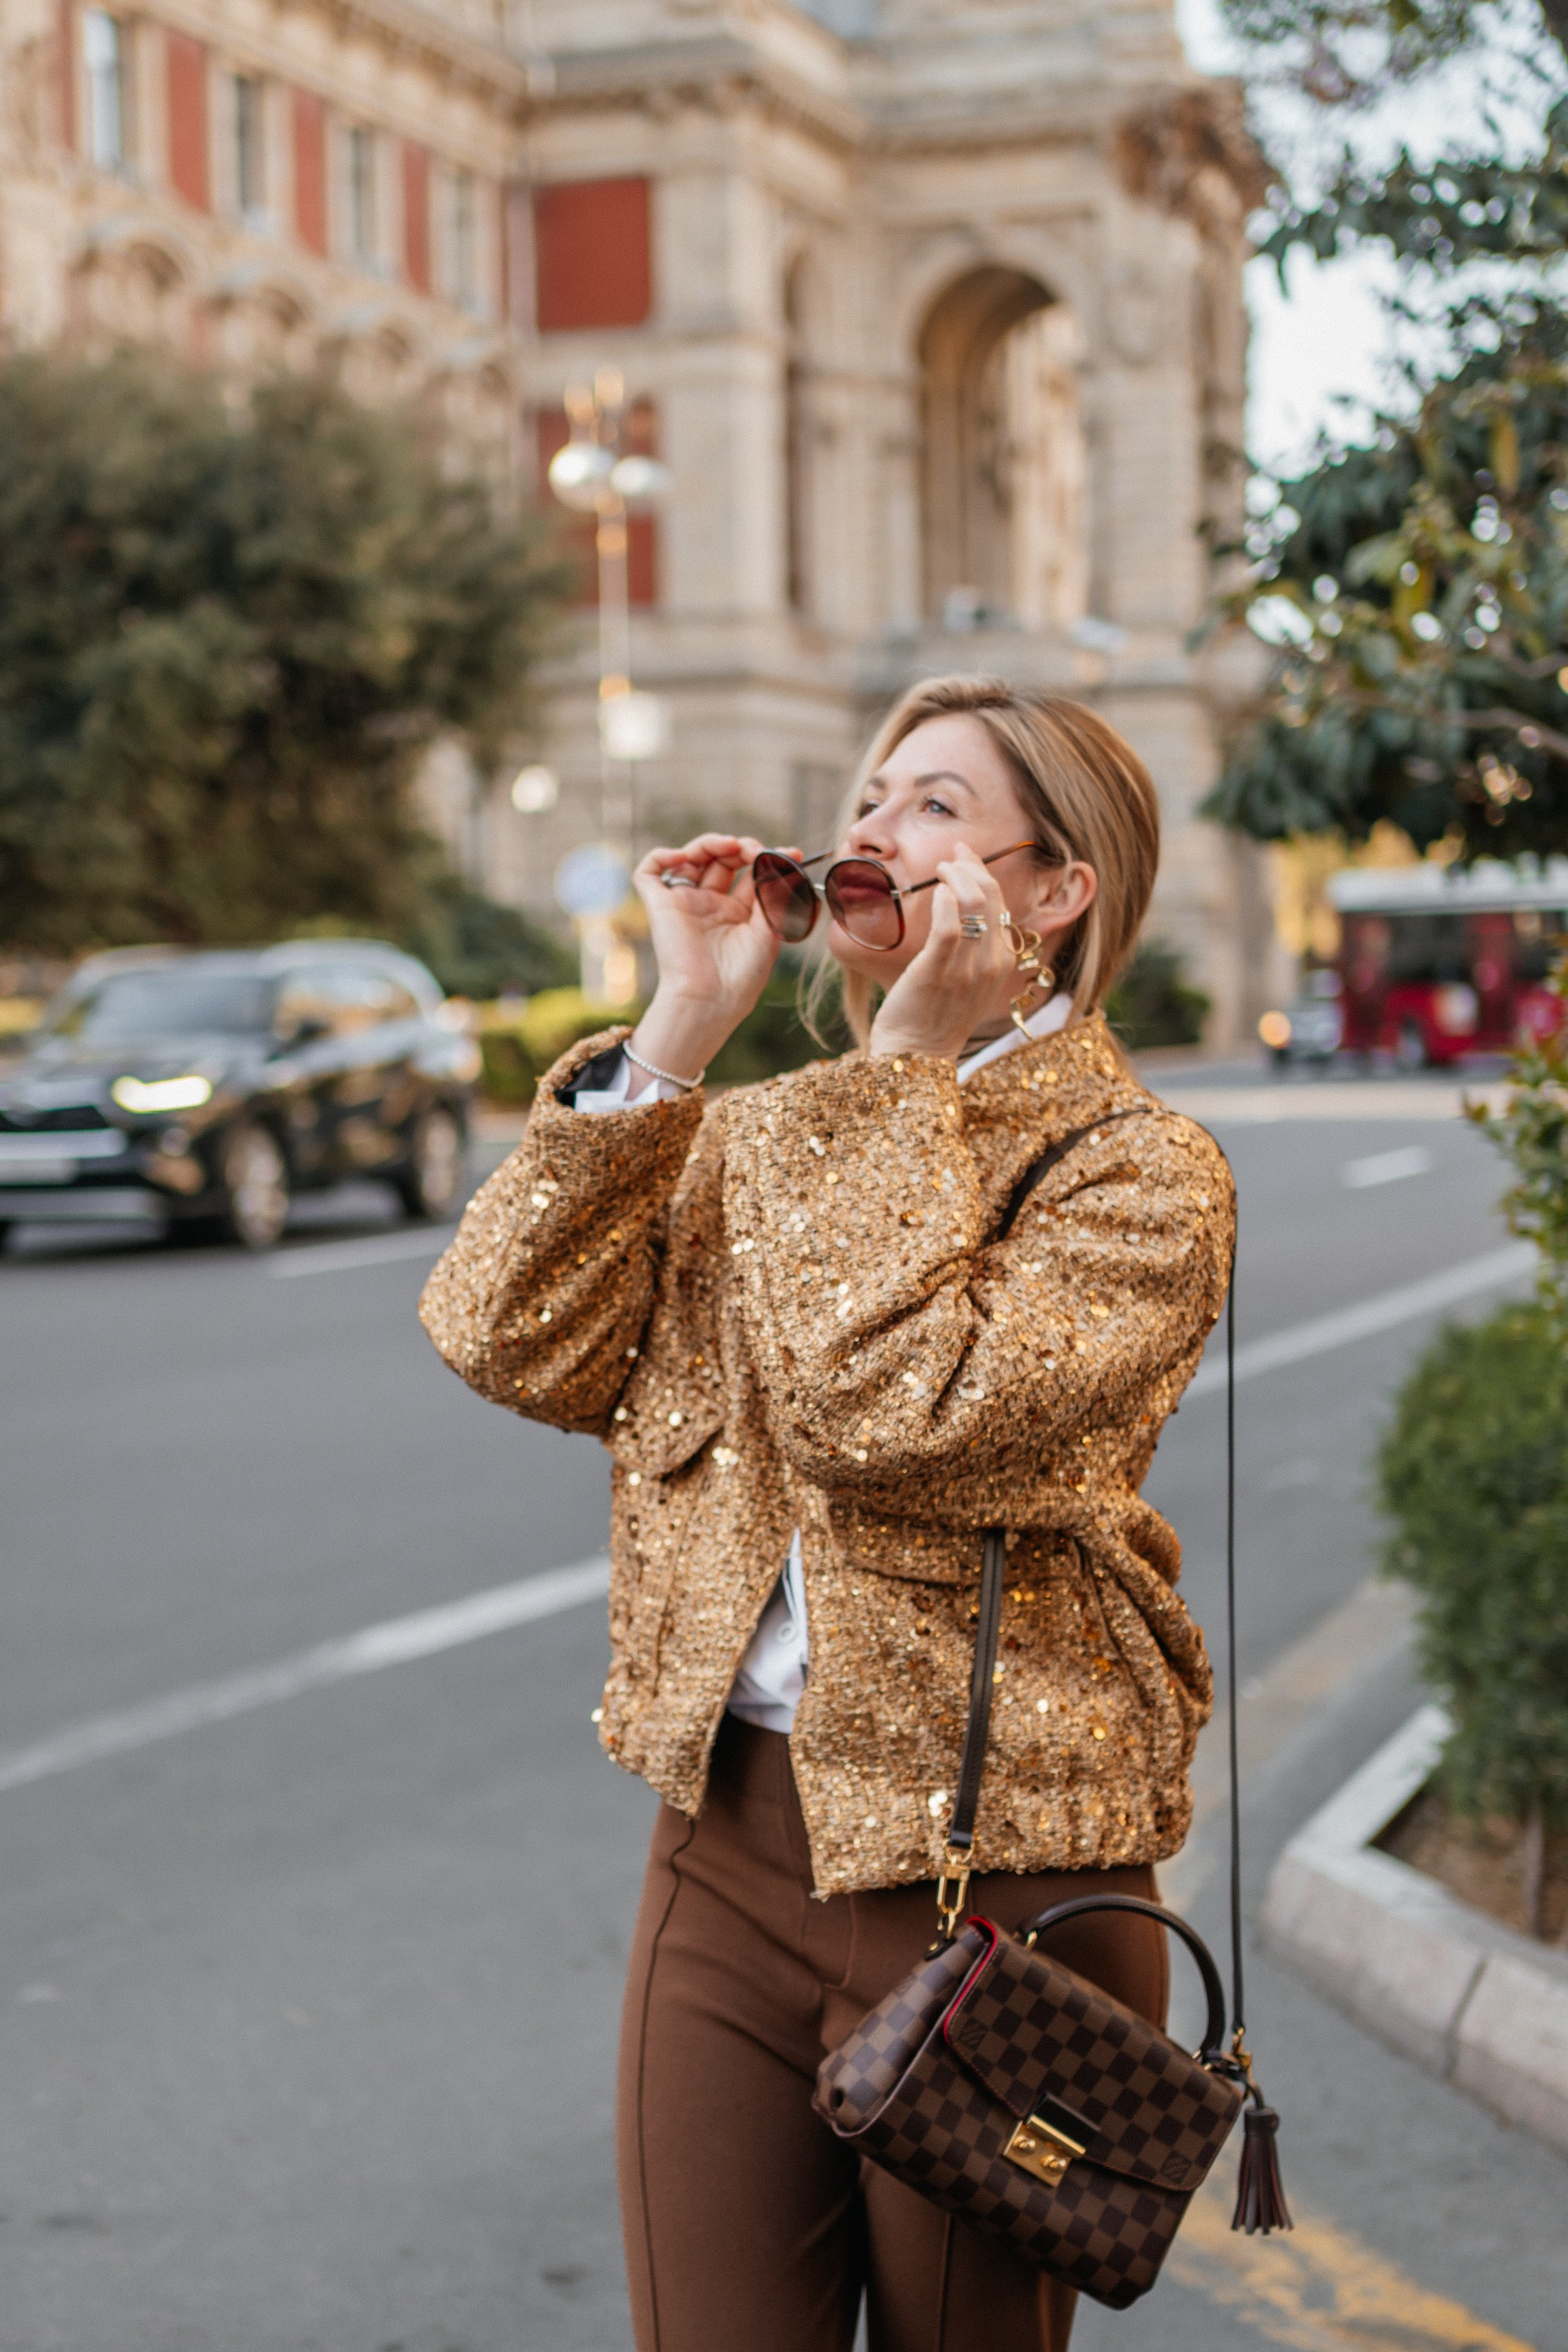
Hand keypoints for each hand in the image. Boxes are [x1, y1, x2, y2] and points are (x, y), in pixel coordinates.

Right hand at [626, 834, 782, 1089]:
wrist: (710, 999)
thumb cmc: (742, 975)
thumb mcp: (769, 929)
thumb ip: (774, 893)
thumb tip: (786, 858)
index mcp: (737, 915)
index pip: (749, 873)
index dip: (766, 858)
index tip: (791, 854)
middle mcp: (710, 906)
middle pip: (721, 860)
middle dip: (740, 847)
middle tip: (755, 850)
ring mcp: (684, 904)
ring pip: (690, 858)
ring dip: (710, 843)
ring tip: (731, 846)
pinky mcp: (660, 905)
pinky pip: (649, 872)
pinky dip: (661, 855)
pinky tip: (684, 856)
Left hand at [868, 845, 1019, 1060]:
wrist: (918, 1055)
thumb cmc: (934, 1016)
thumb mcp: (967, 981)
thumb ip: (972, 949)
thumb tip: (960, 912)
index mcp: (1002, 963)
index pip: (1000, 904)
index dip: (984, 874)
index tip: (965, 858)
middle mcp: (991, 963)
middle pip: (990, 897)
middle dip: (972, 866)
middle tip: (951, 856)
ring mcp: (967, 967)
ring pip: (973, 903)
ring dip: (956, 876)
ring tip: (940, 868)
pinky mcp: (939, 969)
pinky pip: (948, 923)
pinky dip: (943, 900)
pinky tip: (934, 892)